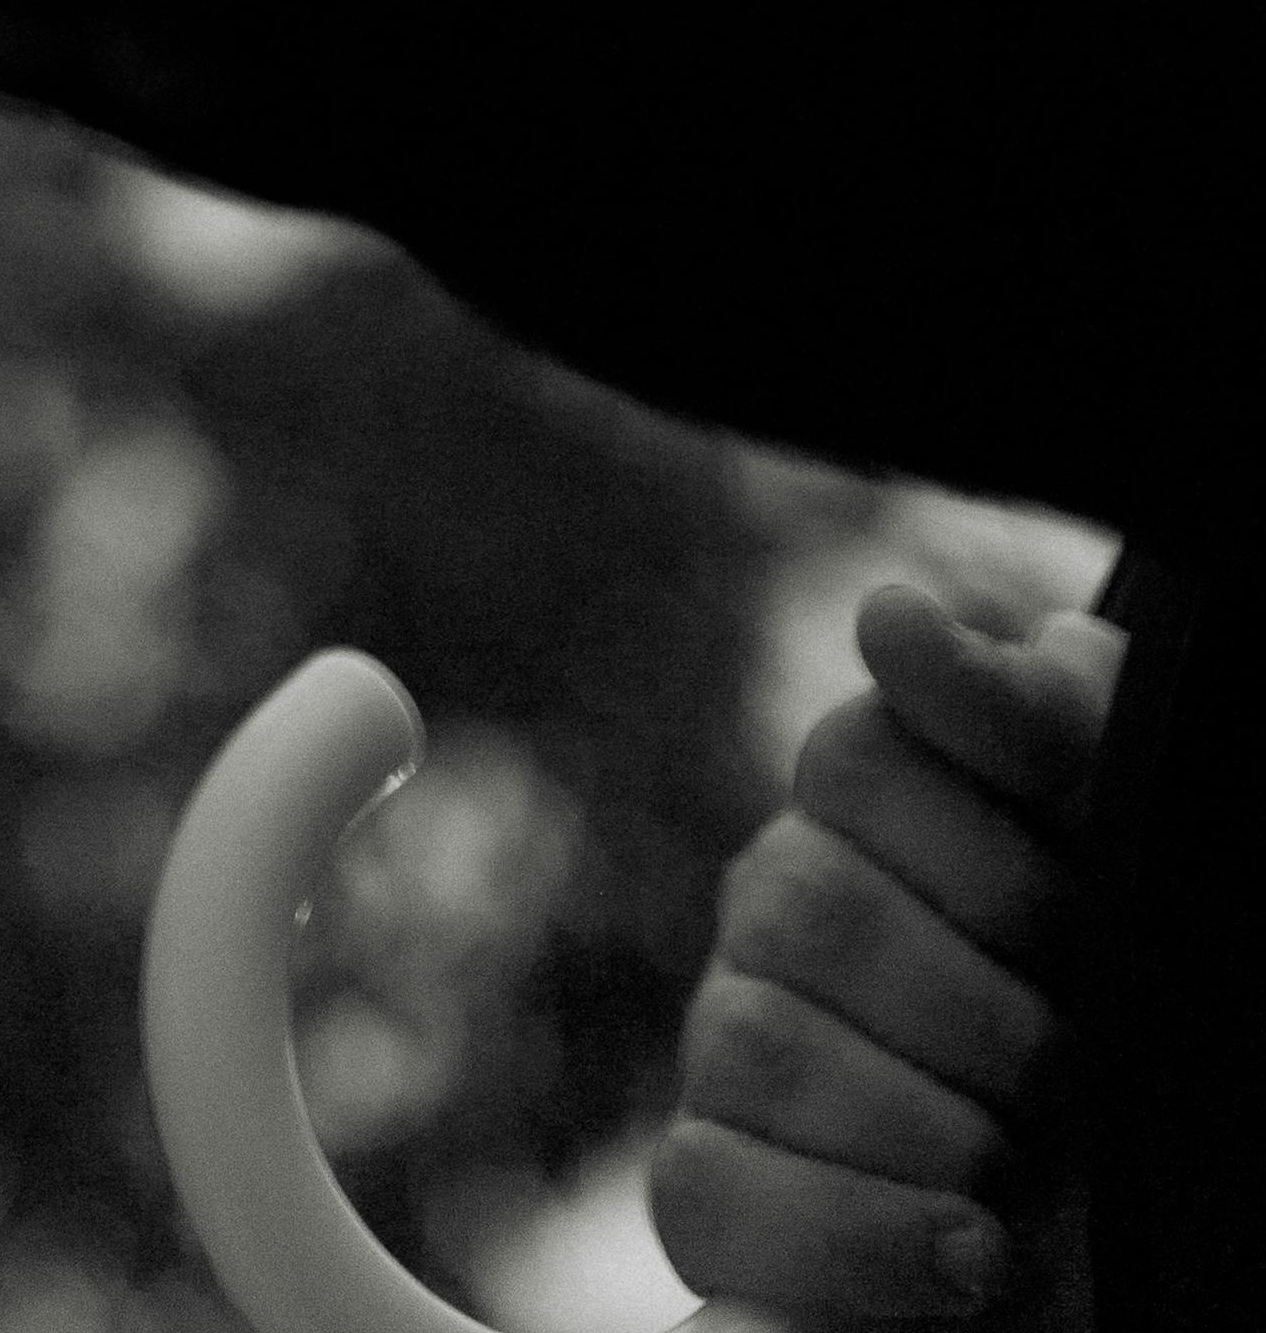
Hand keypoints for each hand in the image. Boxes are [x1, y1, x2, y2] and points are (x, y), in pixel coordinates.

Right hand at [652, 583, 1120, 1325]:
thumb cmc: (1152, 1017)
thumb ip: (1037, 719)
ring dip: (930, 1133)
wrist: (1168, 1222)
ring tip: (1020, 1182)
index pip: (857, 760)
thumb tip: (888, 618)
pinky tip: (966, 1256)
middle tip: (1071, 1075)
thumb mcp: (1129, 848)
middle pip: (806, 905)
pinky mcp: (711, 1190)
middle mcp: (781, 901)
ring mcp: (731, 1041)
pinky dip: (852, 1238)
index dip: (992, 865)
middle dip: (980, 1018)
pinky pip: (706, 1192)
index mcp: (877, 801)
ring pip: (759, 1048)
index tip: (1082, 932)